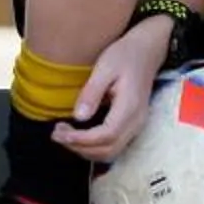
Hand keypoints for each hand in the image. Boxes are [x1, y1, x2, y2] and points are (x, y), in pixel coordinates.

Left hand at [52, 17, 177, 161]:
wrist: (147, 51)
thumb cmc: (125, 55)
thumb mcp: (105, 67)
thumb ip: (92, 92)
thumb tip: (78, 117)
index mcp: (130, 107)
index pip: (105, 135)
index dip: (80, 139)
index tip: (59, 132)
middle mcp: (136, 122)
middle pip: (108, 149)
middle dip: (79, 148)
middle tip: (56, 134)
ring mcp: (136, 126)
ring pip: (110, 152)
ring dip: (85, 150)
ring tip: (64, 135)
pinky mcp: (132, 126)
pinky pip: (113, 146)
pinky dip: (94, 147)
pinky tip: (78, 136)